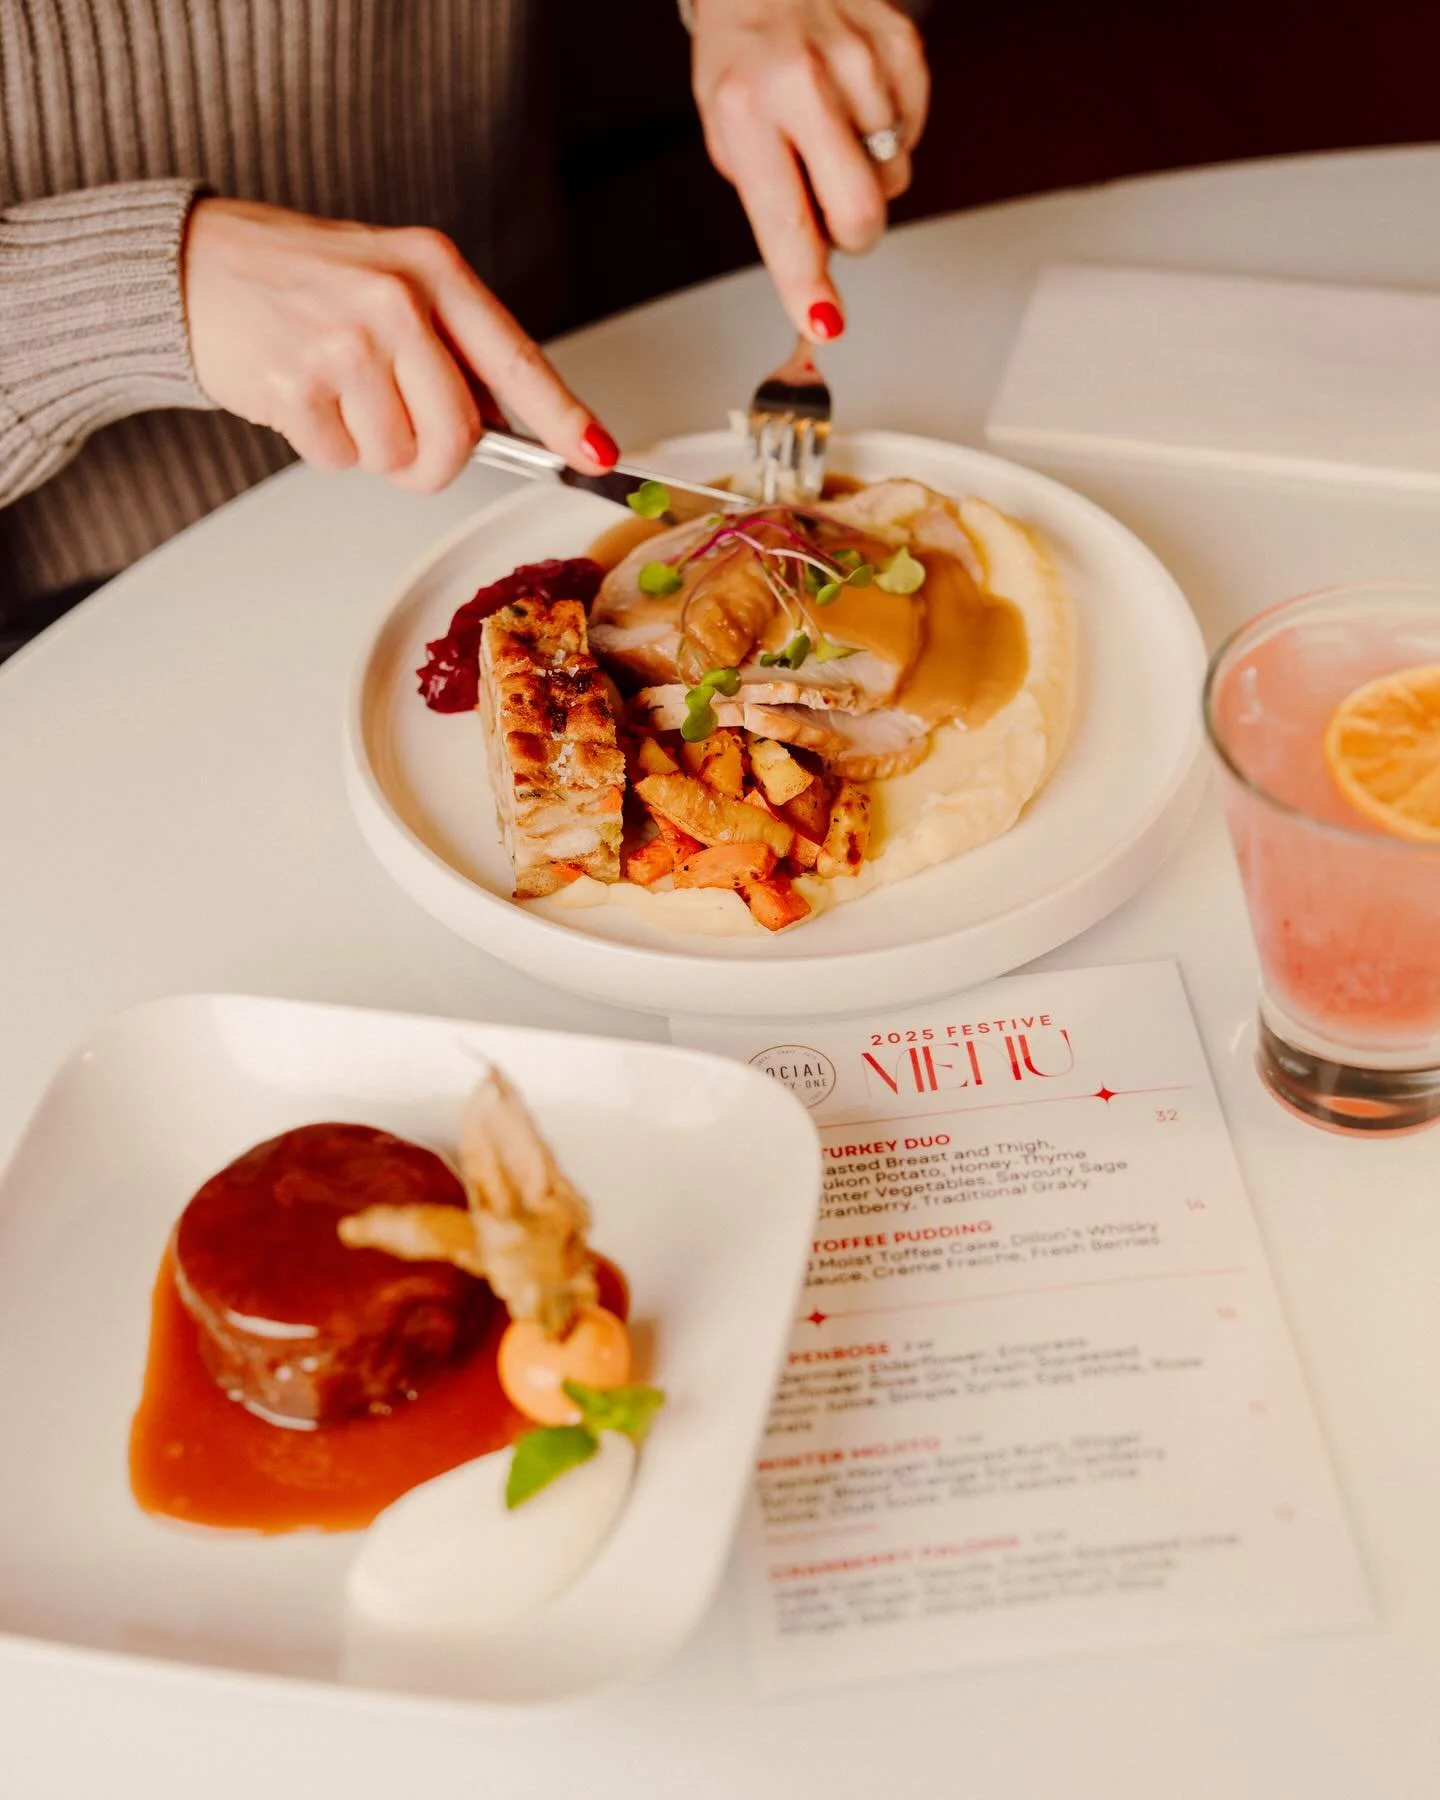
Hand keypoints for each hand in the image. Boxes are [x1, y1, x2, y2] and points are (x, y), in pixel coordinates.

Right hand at [181, 199, 619, 490]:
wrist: (195, 263)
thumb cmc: (302, 280)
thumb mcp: (391, 281)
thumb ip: (451, 344)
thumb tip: (510, 425)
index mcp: (432, 269)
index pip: (516, 357)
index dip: (563, 417)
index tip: (598, 455)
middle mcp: (394, 300)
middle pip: (458, 433)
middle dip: (437, 461)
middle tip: (406, 440)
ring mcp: (344, 341)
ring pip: (400, 456)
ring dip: (374, 451)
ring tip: (340, 396)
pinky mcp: (297, 383)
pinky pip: (343, 459)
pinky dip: (327, 447)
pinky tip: (304, 397)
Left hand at [689, 0, 929, 341]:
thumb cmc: (744, 54)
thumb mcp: (727, 129)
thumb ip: (769, 197)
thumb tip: (815, 262)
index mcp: (746, 110)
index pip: (785, 223)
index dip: (806, 283)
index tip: (823, 323)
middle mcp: (803, 82)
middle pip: (862, 212)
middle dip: (853, 236)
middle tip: (832, 215)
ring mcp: (859, 61)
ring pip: (893, 178)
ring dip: (868, 177)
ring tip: (834, 133)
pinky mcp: (900, 46)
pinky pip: (913, 134)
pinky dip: (890, 135)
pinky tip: (858, 106)